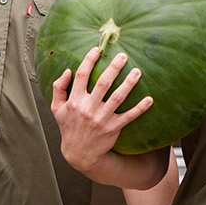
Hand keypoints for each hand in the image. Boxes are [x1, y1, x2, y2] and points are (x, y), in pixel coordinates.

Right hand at [50, 47, 153, 173]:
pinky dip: (140, 108)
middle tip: (124, 56)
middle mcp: (88, 108)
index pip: (81, 76)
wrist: (79, 154)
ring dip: (129, 84)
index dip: (89, 61)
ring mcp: (101, 119)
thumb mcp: (56, 109)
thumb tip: (67, 70)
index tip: (98, 50)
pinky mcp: (112, 128)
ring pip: (118, 97)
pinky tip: (149, 99)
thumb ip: (58, 88)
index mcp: (74, 101)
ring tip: (138, 72)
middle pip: (103, 83)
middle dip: (114, 68)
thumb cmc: (69, 127)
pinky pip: (128, 117)